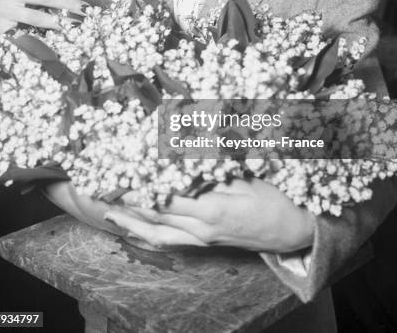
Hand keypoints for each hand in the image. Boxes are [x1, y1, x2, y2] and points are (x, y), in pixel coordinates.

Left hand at [104, 178, 314, 252]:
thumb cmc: (273, 197)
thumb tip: (180, 152)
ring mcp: (201, 239)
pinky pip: (169, 241)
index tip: (122, 171)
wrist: (291, 231)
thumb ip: (211, 167)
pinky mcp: (204, 243)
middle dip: (128, 201)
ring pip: (157, 232)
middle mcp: (200, 228)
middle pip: (155, 214)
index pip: (165, 195)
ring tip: (107, 211)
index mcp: (211, 207)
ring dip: (131, 221)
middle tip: (104, 188)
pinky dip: (148, 234)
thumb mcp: (244, 176)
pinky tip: (133, 228)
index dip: (141, 184)